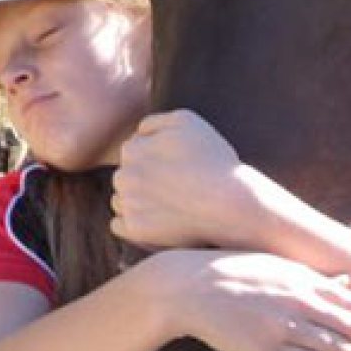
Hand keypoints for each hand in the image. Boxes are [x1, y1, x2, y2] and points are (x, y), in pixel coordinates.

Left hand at [111, 110, 263, 247]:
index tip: (178, 167)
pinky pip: (122, 226)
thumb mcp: (188, 121)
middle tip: (177, 186)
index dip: (156, 158)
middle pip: (127, 177)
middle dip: (145, 180)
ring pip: (122, 200)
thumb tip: (137, 132)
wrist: (229, 202)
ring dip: (139, 202)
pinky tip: (162, 220)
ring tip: (173, 204)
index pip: (134, 151)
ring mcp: (128, 204)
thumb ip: (155, 121)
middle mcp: (124, 176)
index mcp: (132, 149)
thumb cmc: (213, 160)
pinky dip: (137, 224)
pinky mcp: (135, 229)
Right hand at [146, 249, 350, 350]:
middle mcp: (299, 300)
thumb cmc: (237, 274)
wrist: (193, 288)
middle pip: (347, 325)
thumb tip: (347, 280)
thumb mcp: (281, 267)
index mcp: (303, 278)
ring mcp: (283, 325)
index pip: (350, 302)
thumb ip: (316, 277)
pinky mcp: (267, 348)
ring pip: (332, 345)